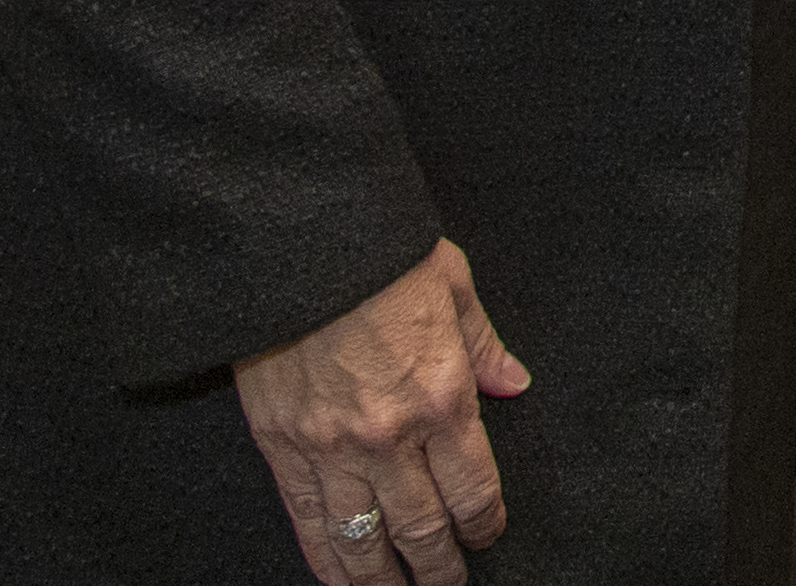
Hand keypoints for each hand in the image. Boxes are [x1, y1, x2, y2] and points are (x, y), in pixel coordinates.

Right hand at [235, 239, 526, 583]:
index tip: (487, 534)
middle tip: (450, 582)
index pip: (474, 489)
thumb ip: (484, 345)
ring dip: (385, 580)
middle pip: (424, 529)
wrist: (297, 242)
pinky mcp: (282, 449)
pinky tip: (341, 580)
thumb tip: (513, 384)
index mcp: (443, 396)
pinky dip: (327, 561)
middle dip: (441, 567)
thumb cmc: (379, 256)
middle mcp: (391, 436)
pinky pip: (308, 524)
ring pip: (365, 542)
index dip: (485, 524)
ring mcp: (333, 449)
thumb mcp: (454, 286)